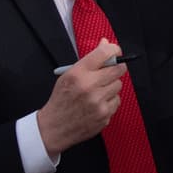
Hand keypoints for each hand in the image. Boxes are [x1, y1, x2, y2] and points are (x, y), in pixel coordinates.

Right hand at [36, 40, 125, 157]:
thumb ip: (88, 60)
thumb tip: (106, 44)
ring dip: (111, 86)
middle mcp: (89, 86)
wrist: (54, 128)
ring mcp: (98, 102)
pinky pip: (117, 100)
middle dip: (116, 67)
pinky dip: (110, 101)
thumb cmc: (61, 100)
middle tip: (110, 70)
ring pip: (118, 85)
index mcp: (78, 74)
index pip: (104, 53)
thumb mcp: (68, 76)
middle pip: (118, 68)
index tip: (115, 51)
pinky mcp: (104, 114)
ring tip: (97, 91)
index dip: (113, 49)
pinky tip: (98, 103)